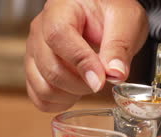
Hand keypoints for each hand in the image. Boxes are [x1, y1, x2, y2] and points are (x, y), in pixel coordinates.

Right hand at [25, 0, 148, 111]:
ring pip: (43, 87)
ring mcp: (34, 52)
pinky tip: (76, 92)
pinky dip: (59, 102)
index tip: (101, 78)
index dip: (80, 62)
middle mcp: (40, 31)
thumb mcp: (125, 20)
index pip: (58, 36)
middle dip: (81, 83)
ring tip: (90, 82)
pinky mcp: (35, 71)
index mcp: (60, 10)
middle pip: (50, 67)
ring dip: (70, 94)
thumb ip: (119, 46)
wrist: (103, 13)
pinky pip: (39, 97)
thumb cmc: (111, 10)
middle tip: (103, 79)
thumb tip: (115, 74)